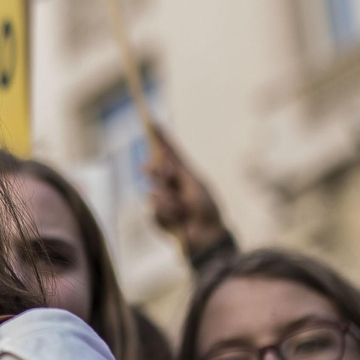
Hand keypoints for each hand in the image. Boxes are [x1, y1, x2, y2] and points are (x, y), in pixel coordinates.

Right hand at [144, 129, 225, 258]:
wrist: (206, 237)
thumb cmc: (206, 209)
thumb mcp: (194, 184)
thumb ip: (175, 171)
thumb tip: (159, 157)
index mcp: (184, 175)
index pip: (170, 153)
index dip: (161, 138)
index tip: (152, 121)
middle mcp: (171, 185)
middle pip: (155, 170)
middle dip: (162, 176)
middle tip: (171, 180)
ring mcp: (162, 200)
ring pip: (153, 191)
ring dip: (169, 200)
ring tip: (184, 211)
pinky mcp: (156, 216)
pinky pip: (153, 208)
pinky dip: (166, 212)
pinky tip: (178, 219)